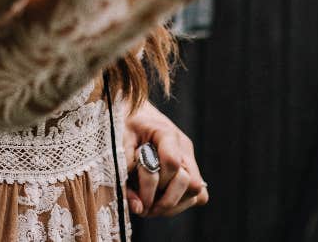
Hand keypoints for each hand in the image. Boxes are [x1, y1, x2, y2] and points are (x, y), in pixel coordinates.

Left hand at [122, 100, 207, 217]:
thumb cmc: (123, 124)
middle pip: (190, 182)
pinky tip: (162, 202)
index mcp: (166, 133)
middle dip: (166, 200)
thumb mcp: (117, 142)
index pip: (172, 162)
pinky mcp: (191, 169)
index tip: (137, 197)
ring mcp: (189, 158)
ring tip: (151, 207)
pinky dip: (183, 202)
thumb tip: (138, 207)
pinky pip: (200, 194)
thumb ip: (124, 172)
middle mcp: (183, 146)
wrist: (132, 109)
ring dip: (173, 204)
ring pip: (197, 191)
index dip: (154, 184)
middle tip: (144, 208)